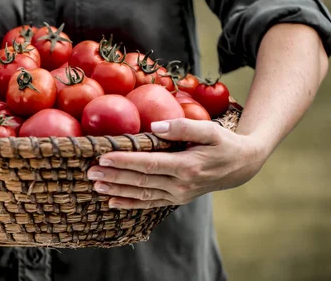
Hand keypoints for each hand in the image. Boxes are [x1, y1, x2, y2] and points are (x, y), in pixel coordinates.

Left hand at [87, 118, 269, 208]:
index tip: (104, 157)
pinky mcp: (176, 199)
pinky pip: (149, 203)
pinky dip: (129, 203)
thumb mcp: (209, 130)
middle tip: (90, 171)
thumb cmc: (223, 142)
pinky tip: (111, 201)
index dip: (125, 161)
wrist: (241, 166)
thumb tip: (155, 126)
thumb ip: (183, 127)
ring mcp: (178, 195)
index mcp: (187, 166)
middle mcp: (181, 185)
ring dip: (116, 189)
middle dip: (113, 176)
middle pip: (140, 181)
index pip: (149, 164)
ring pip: (141, 194)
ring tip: (95, 184)